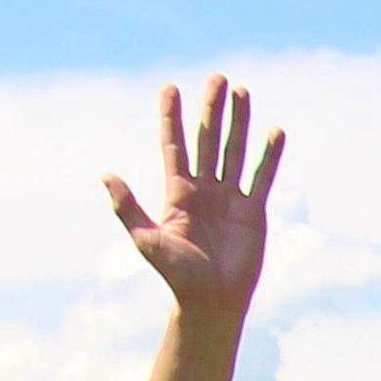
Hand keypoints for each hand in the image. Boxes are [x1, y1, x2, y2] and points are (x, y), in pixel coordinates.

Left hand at [106, 77, 283, 316]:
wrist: (211, 302)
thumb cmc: (176, 275)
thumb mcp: (146, 239)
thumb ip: (127, 207)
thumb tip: (105, 175)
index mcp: (177, 193)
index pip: (174, 146)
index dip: (171, 117)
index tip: (170, 87)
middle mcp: (204, 189)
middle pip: (208, 140)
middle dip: (212, 109)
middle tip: (217, 78)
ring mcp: (230, 198)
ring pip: (235, 151)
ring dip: (239, 122)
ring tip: (243, 91)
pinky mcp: (253, 212)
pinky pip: (262, 177)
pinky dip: (270, 155)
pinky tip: (274, 132)